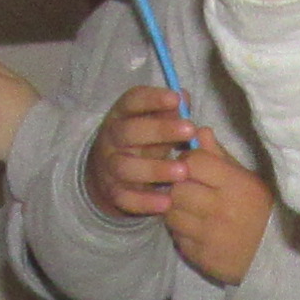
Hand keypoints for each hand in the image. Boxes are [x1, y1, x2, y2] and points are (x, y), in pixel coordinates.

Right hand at [88, 84, 196, 219]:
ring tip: (183, 171)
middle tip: (190, 130)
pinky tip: (168, 202)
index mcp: (121, 116)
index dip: (152, 99)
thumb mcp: (153, 123)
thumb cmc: (144, 141)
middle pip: (128, 132)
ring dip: (155, 169)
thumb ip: (169, 112)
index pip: (132, 101)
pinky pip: (126, 198)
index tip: (176, 99)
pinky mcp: (113, 192)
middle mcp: (111, 139)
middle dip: (159, 130)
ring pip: (126, 167)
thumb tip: (183, 98)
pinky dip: (145, 201)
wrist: (111, 173)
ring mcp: (109, 167)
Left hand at [165, 130, 275, 282]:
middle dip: (178, 188)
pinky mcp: (202, 257)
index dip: (187, 162)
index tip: (191, 167)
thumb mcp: (245, 178)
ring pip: (171, 214)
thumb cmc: (257, 209)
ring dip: (176, 211)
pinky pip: (177, 238)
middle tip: (187, 191)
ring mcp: (211, 236)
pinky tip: (196, 230)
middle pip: (178, 189)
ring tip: (190, 211)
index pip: (194, 162)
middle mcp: (223, 210)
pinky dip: (181, 232)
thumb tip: (199, 131)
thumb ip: (219, 155)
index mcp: (237, 185)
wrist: (271, 256)